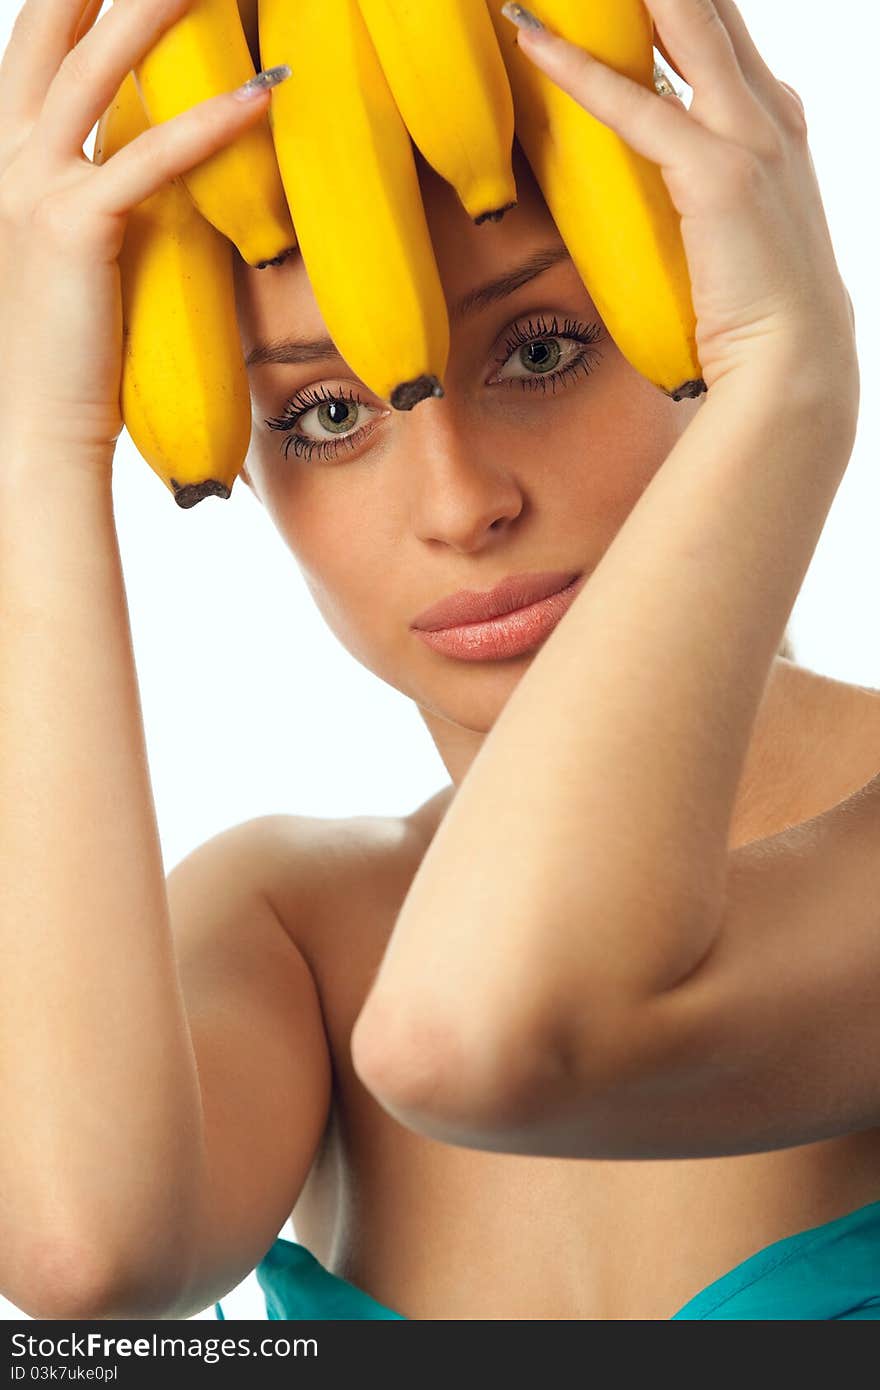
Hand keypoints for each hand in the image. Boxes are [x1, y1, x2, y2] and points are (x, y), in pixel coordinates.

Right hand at [0, 0, 277, 458]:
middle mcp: (7, 162)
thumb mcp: (74, 253)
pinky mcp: (74, 231)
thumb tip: (150, 157)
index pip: (36, 52)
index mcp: (6, 163)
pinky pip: (150, 160)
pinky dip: (209, 122)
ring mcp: (30, 190)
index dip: (70, 1)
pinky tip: (261, 90)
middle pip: (49, 34)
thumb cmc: (67, 353)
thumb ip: (100, 193)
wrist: (36, 428)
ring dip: (150, 11)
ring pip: (92, 72)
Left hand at [507, 0, 857, 396]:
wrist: (794, 360)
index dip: (675, 2)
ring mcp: (748, 138)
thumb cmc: (759, 312)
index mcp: (775, 124)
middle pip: (708, 10)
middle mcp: (769, 115)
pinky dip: (577, 68)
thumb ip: (708, 189)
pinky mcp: (716, 173)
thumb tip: (658, 187)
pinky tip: (533, 41)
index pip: (721, 34)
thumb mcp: (736, 231)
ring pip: (684, 24)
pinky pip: (634, 105)